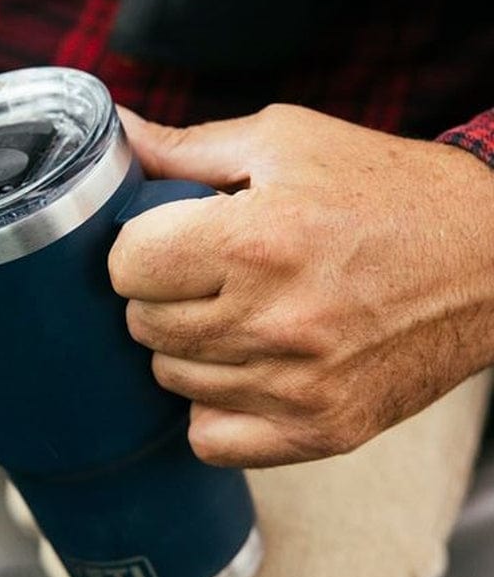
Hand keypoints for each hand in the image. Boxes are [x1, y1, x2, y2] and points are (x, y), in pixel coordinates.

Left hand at [110, 105, 493, 466]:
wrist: (487, 258)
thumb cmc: (384, 192)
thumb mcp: (286, 142)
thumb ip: (186, 148)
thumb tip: (119, 137)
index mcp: (259, 242)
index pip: (127, 267)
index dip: (138, 248)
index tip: (165, 241)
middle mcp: (275, 323)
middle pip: (143, 325)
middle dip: (159, 293)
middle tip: (203, 274)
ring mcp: (298, 387)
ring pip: (172, 379)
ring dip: (188, 347)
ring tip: (233, 314)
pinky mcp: (321, 430)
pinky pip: (211, 439)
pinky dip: (212, 407)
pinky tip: (241, 370)